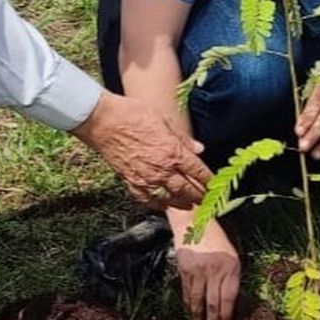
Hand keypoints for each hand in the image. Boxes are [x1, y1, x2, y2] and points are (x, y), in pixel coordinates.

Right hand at [71, 92, 211, 209]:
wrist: (103, 121)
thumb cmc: (133, 114)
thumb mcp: (163, 119)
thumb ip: (182, 138)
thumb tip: (199, 149)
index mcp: (173, 152)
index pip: (198, 171)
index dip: (209, 180)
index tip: (215, 186)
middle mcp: (162, 169)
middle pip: (186, 190)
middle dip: (198, 196)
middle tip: (206, 200)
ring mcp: (145, 178)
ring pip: (168, 199)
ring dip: (181, 203)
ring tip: (188, 205)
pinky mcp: (130, 181)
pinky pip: (147, 199)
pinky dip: (157, 204)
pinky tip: (162, 204)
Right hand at [170, 211, 240, 319]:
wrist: (194, 220)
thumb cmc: (217, 239)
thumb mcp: (231, 255)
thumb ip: (231, 277)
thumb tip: (229, 303)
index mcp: (231, 267)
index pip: (230, 299)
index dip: (227, 316)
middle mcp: (216, 270)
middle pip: (214, 302)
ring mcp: (199, 270)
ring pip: (199, 300)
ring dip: (199, 317)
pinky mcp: (184, 270)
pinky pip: (187, 292)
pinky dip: (189, 305)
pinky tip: (191, 313)